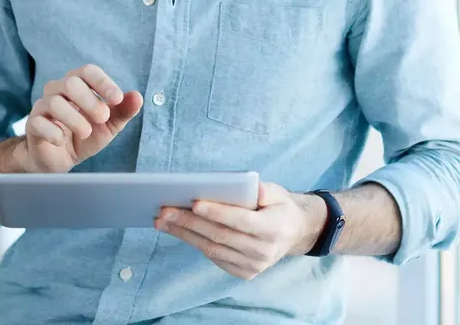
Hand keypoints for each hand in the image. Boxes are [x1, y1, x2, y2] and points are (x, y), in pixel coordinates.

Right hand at [19, 64, 143, 172]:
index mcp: (78, 84)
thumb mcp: (110, 125)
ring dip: (75, 119)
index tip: (117, 99)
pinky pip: (39, 122)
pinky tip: (62, 140)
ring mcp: (42, 106)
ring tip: (85, 133)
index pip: (88, 71)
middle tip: (102, 118)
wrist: (61, 158)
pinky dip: (54, 132)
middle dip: (90, 101)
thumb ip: (124, 111)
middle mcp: (58, 90)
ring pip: (54, 102)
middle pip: (70, 83)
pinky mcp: (32, 124)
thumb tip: (138, 96)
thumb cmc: (86, 135)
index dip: (103, 82)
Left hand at [155, 182, 325, 279]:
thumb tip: (243, 187)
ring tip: (164, 221)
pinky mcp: (244, 272)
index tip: (193, 202)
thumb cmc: (280, 207)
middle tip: (165, 211)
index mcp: (273, 228)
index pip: (241, 221)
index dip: (217, 212)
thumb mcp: (278, 193)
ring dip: (185, 234)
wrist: (295, 232)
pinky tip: (180, 231)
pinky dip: (195, 243)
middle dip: (189, 222)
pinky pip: (215, 258)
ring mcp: (253, 265)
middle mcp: (263, 251)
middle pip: (220, 236)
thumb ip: (264, 190)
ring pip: (213, 249)